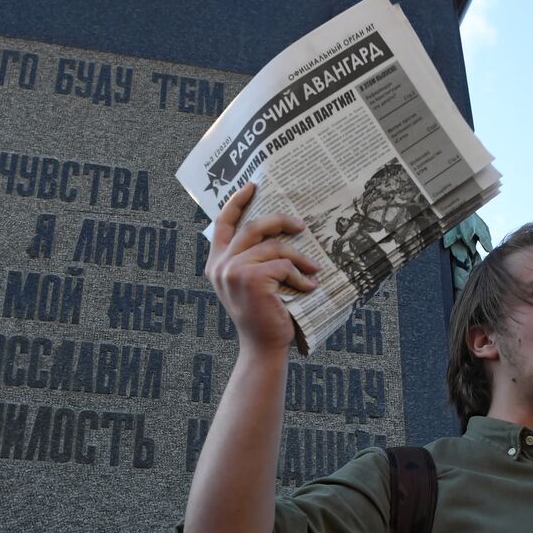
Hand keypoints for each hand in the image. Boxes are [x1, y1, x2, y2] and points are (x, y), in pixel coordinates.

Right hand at [204, 183, 319, 351]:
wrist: (263, 347)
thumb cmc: (263, 315)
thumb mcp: (251, 284)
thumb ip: (252, 259)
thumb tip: (278, 229)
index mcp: (217, 263)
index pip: (223, 224)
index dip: (236, 202)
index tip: (252, 185)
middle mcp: (221, 265)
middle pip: (253, 227)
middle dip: (280, 221)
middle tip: (301, 225)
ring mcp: (234, 271)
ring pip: (273, 247)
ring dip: (299, 257)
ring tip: (314, 267)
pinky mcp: (252, 279)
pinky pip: (283, 265)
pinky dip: (300, 276)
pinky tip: (309, 286)